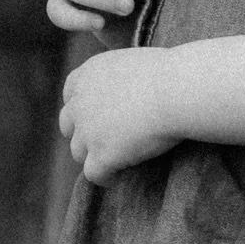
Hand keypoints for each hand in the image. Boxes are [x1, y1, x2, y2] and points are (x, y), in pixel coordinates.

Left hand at [60, 47, 178, 182]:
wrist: (176, 91)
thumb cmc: (169, 75)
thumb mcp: (134, 64)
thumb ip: (120, 78)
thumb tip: (130, 89)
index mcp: (88, 74)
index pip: (71, 92)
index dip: (81, 106)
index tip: (94, 115)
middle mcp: (81, 102)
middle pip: (68, 124)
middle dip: (82, 132)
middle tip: (101, 140)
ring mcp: (88, 130)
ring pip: (78, 151)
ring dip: (92, 156)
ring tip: (111, 161)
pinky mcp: (101, 155)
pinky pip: (93, 174)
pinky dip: (103, 178)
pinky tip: (115, 178)